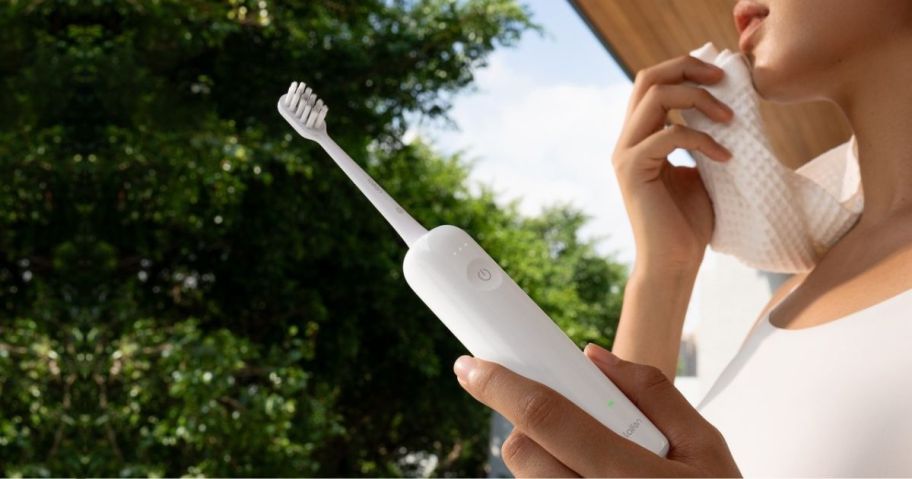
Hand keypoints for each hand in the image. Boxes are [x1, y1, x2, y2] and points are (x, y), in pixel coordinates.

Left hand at [452, 344, 740, 476]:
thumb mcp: (706, 448)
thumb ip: (652, 393)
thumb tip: (593, 356)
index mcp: (633, 476)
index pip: (548, 419)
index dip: (502, 385)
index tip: (470, 365)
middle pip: (523, 454)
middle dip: (528, 426)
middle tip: (564, 422)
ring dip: (545, 462)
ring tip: (594, 466)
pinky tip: (588, 477)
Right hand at [612, 54, 734, 273]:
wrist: (675, 263)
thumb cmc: (689, 223)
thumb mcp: (701, 170)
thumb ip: (700, 139)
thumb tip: (724, 108)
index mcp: (640, 137)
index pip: (653, 83)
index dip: (685, 69)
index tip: (722, 77)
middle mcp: (627, 140)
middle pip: (647, 77)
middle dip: (687, 68)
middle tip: (723, 78)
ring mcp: (626, 154)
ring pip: (655, 97)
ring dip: (698, 98)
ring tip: (729, 118)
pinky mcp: (633, 170)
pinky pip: (669, 134)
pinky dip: (703, 139)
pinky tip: (726, 157)